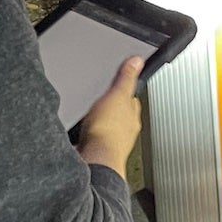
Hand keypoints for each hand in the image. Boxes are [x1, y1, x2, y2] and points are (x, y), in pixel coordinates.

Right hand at [76, 57, 144, 175]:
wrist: (95, 159)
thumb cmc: (108, 131)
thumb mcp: (117, 95)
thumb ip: (127, 79)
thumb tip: (137, 62)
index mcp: (132, 116)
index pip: (132, 99)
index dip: (125, 91)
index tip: (120, 85)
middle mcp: (125, 131)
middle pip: (120, 115)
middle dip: (113, 110)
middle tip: (104, 102)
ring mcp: (112, 142)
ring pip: (109, 128)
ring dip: (102, 124)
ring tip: (93, 119)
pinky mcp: (98, 151)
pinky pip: (95, 140)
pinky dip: (91, 136)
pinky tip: (84, 135)